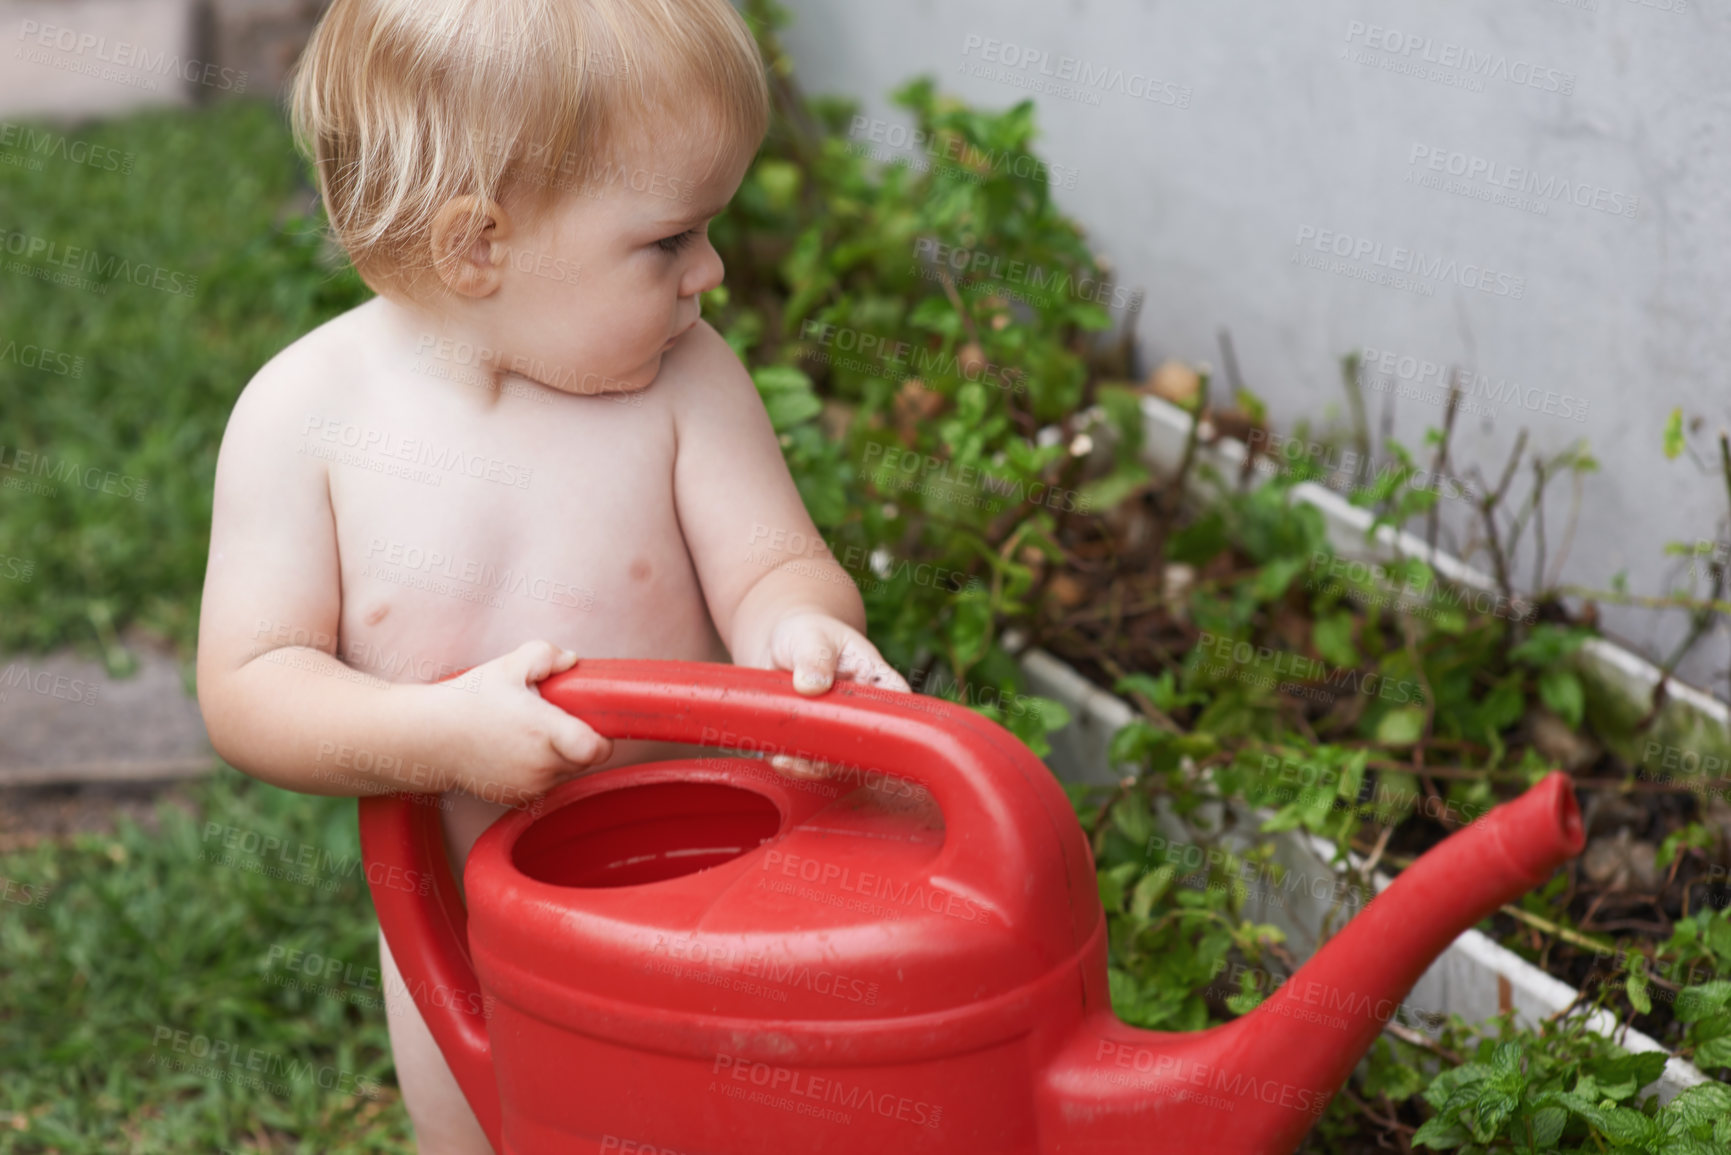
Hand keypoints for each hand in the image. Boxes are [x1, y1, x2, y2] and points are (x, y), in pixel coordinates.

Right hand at [442, 641, 613, 804]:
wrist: (429, 736)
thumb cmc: (470, 698)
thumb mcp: (509, 665)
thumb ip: (547, 655)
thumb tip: (573, 660)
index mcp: (545, 732)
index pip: (597, 749)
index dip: (602, 737)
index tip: (591, 720)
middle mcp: (540, 766)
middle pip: (586, 761)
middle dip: (581, 741)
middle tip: (557, 718)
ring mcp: (528, 786)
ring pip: (566, 774)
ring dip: (562, 756)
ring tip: (533, 732)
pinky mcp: (515, 798)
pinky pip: (545, 784)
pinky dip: (541, 769)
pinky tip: (518, 749)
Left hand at [762, 613, 909, 779]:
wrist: (779, 647)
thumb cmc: (807, 634)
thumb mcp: (811, 636)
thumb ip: (814, 656)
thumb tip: (811, 686)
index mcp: (877, 682)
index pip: (899, 704)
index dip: (892, 722)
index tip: (864, 731)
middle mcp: (864, 713)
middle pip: (869, 745)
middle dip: (842, 756)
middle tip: (811, 753)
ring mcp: (841, 732)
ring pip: (839, 763)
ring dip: (812, 766)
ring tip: (784, 758)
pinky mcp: (817, 745)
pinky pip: (810, 766)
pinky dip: (793, 766)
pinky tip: (777, 757)